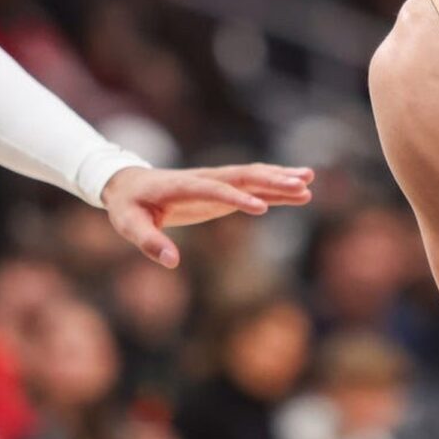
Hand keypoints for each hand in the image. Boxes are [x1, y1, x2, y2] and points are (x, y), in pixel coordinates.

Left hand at [101, 164, 313, 267]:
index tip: (261, 207)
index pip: (213, 189)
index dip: (236, 197)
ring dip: (280, 178)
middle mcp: (204, 179)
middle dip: (272, 180)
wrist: (129, 184)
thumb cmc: (128, 207)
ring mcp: (216, 182)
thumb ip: (150, 242)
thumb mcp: (130, 225)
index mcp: (182, 186)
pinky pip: (253, 186)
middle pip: (243, 176)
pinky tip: (299, 190)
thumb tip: (172, 262)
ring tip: (310, 181)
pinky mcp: (223, 191)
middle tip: (301, 184)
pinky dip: (275, 187)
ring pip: (252, 177)